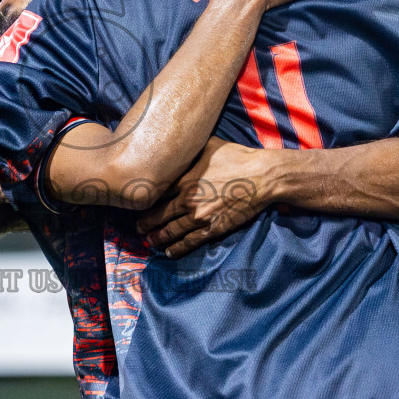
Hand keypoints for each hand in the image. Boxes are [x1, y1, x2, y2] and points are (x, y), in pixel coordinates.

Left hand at [136, 138, 276, 256]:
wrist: (261, 177)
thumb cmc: (238, 158)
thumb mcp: (210, 146)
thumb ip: (191, 151)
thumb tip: (181, 146)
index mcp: (184, 179)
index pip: (157, 193)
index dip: (145, 199)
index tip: (138, 203)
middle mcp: (188, 200)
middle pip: (159, 214)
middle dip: (145, 222)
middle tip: (137, 228)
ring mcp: (199, 216)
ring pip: (171, 230)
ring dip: (158, 237)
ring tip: (149, 241)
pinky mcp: (213, 228)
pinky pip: (191, 241)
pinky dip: (178, 248)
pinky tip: (169, 251)